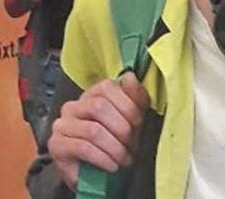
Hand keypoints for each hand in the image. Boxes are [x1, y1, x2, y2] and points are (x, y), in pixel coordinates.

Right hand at [48, 73, 149, 190]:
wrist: (95, 176)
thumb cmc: (116, 141)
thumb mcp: (132, 117)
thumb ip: (135, 96)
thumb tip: (130, 76)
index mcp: (92, 93)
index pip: (107, 87)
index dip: (126, 104)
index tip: (139, 123)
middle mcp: (74, 105)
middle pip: (99, 106)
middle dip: (122, 128)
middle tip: (133, 144)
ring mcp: (62, 124)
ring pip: (92, 130)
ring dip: (114, 147)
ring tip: (125, 159)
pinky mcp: (57, 145)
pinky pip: (83, 148)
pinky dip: (103, 158)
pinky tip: (112, 166)